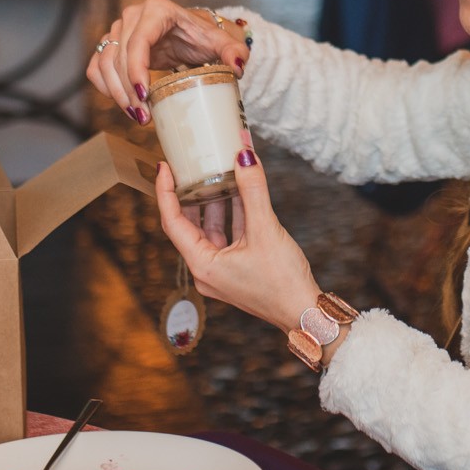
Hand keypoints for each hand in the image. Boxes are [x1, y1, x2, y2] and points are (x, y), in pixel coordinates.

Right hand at [86, 0, 249, 120]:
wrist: (190, 34)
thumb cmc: (202, 36)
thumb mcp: (220, 42)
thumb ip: (233, 51)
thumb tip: (238, 66)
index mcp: (157, 11)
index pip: (139, 41)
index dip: (136, 69)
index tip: (143, 95)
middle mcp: (133, 16)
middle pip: (120, 56)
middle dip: (128, 90)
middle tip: (143, 117)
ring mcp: (118, 30)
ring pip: (105, 63)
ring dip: (116, 93)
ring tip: (137, 116)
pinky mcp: (110, 45)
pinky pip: (98, 67)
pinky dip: (105, 87)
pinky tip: (123, 103)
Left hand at [154, 150, 317, 333]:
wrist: (304, 313)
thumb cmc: (282, 281)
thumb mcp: (266, 230)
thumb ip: (253, 190)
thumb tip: (243, 156)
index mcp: (202, 265)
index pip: (172, 221)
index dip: (166, 191)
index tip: (165, 166)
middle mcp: (206, 270)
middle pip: (188, 224)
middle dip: (191, 194)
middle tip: (191, 166)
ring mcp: (221, 271)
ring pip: (210, 229)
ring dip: (215, 202)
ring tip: (218, 173)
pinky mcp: (236, 270)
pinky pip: (227, 237)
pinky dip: (232, 216)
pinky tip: (241, 194)